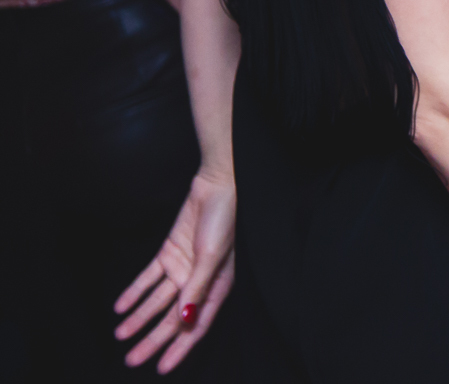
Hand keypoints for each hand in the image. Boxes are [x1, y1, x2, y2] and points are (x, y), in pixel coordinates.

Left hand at [114, 166, 236, 372]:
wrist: (215, 187)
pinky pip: (149, 279)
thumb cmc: (223, 221)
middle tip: (132, 359)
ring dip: (139, 318)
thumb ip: (196, 290)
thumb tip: (184, 322)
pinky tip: (121, 307)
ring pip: (157, 301)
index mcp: (216, 287)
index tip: (161, 367)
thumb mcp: (211, 257)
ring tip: (120, 335)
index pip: (196, 326)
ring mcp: (182, 269)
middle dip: (153, 340)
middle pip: (173, 318)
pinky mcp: (169, 254)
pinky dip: (135, 292)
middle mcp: (198, 282)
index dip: (180, 348)